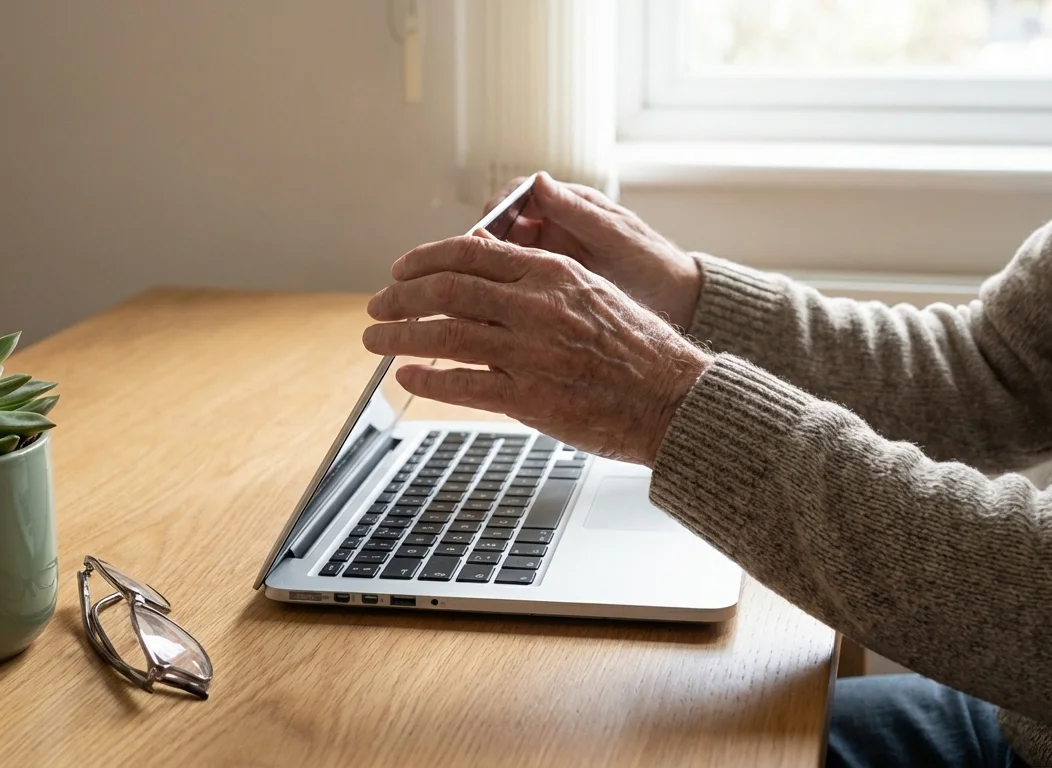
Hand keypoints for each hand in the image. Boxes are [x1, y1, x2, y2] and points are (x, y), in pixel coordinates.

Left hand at [363, 234, 712, 465]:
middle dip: (401, 297)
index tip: (401, 269)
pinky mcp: (531, 398)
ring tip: (375, 341)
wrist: (675, 399)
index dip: (425, 258)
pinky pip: (464, 385)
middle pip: (448, 289)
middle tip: (377, 306)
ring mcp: (532, 352)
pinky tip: (406, 377)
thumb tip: (484, 268)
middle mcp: (537, 306)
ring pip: (445, 334)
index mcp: (552, 273)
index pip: (471, 251)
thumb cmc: (638, 350)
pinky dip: (428, 380)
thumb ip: (537, 281)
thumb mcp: (590, 293)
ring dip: (400, 336)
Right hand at [486, 172, 702, 328]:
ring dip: (486, 269)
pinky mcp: (548, 285)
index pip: (517, 195)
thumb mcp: (616, 236)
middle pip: (500, 227)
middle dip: (481, 242)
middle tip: (470, 265)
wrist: (677, 300)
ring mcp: (548, 257)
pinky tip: (494, 305)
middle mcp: (552, 227)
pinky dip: (500, 291)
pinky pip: (514, 282)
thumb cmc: (652, 262)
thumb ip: (577, 212)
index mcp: (567, 205)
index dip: (496, 209)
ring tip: (476, 288)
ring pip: (502, 257)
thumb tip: (539, 181)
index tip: (483, 228)